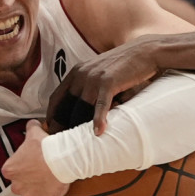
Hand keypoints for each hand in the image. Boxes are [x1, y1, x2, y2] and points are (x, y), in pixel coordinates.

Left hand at [2, 120, 67, 195]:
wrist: (61, 157)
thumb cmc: (44, 146)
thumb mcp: (33, 133)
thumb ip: (30, 128)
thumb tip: (31, 123)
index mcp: (10, 171)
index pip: (11, 172)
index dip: (21, 168)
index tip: (30, 163)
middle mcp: (17, 187)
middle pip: (20, 187)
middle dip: (28, 182)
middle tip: (40, 173)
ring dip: (40, 193)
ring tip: (51, 185)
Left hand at [47, 38, 161, 134]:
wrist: (143, 51)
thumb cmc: (122, 66)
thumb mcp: (98, 73)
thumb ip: (87, 86)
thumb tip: (79, 109)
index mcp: (76, 72)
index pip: (56, 98)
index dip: (51, 116)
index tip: (51, 131)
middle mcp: (81, 74)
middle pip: (65, 106)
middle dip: (62, 125)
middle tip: (63, 143)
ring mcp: (94, 78)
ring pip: (80, 108)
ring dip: (78, 126)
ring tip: (79, 144)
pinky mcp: (109, 82)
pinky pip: (100, 105)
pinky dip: (98, 120)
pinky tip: (98, 132)